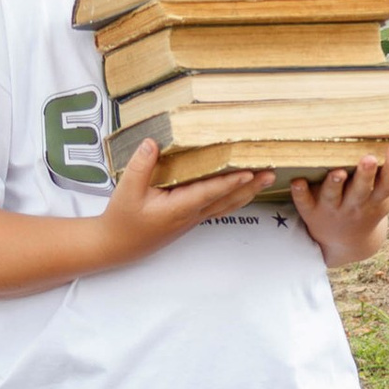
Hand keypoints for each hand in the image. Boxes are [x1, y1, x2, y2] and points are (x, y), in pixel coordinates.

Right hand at [96, 138, 273, 264]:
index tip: (249, 173)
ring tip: (265, 179)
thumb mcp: (126, 191)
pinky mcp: (190, 217)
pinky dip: (234, 197)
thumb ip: (141, 166)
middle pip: (227, 199)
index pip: (209, 192)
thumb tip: (152, 143)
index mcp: (178, 208)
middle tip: (271, 173)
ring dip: (247, 192)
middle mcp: (191, 214)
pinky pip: (218, 207)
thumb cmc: (123, 219)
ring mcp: (193, 218)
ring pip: (226, 205)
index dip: (229, 182)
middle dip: (250, 186)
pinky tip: (243, 191)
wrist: (118, 245)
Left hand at [291, 146, 388, 266]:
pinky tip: (297, 181)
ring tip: (337, 172)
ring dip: (335, 184)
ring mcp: (333, 209)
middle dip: (366, 175)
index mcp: (376, 200)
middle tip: (368, 158)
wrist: (345, 243)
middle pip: (362, 191)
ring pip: (334, 197)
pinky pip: (304, 203)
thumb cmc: (370, 209)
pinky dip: (300, 193)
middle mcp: (356, 205)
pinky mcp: (312, 212)